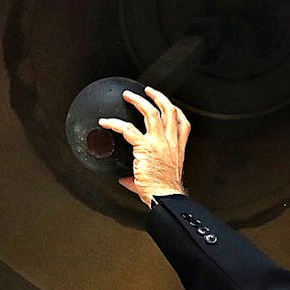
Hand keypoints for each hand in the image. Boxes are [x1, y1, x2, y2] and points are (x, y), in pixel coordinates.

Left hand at [99, 86, 189, 206]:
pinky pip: (127, 129)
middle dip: (157, 97)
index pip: (182, 123)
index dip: (176, 110)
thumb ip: (140, 176)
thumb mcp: (158, 179)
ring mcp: (159, 143)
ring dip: (138, 101)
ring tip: (128, 96)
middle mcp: (170, 142)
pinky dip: (115, 123)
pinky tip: (106, 122)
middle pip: (168, 111)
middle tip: (148, 91)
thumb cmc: (163, 192)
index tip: (168, 105)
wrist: (165, 198)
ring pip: (151, 113)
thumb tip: (126, 179)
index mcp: (177, 149)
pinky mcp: (145, 147)